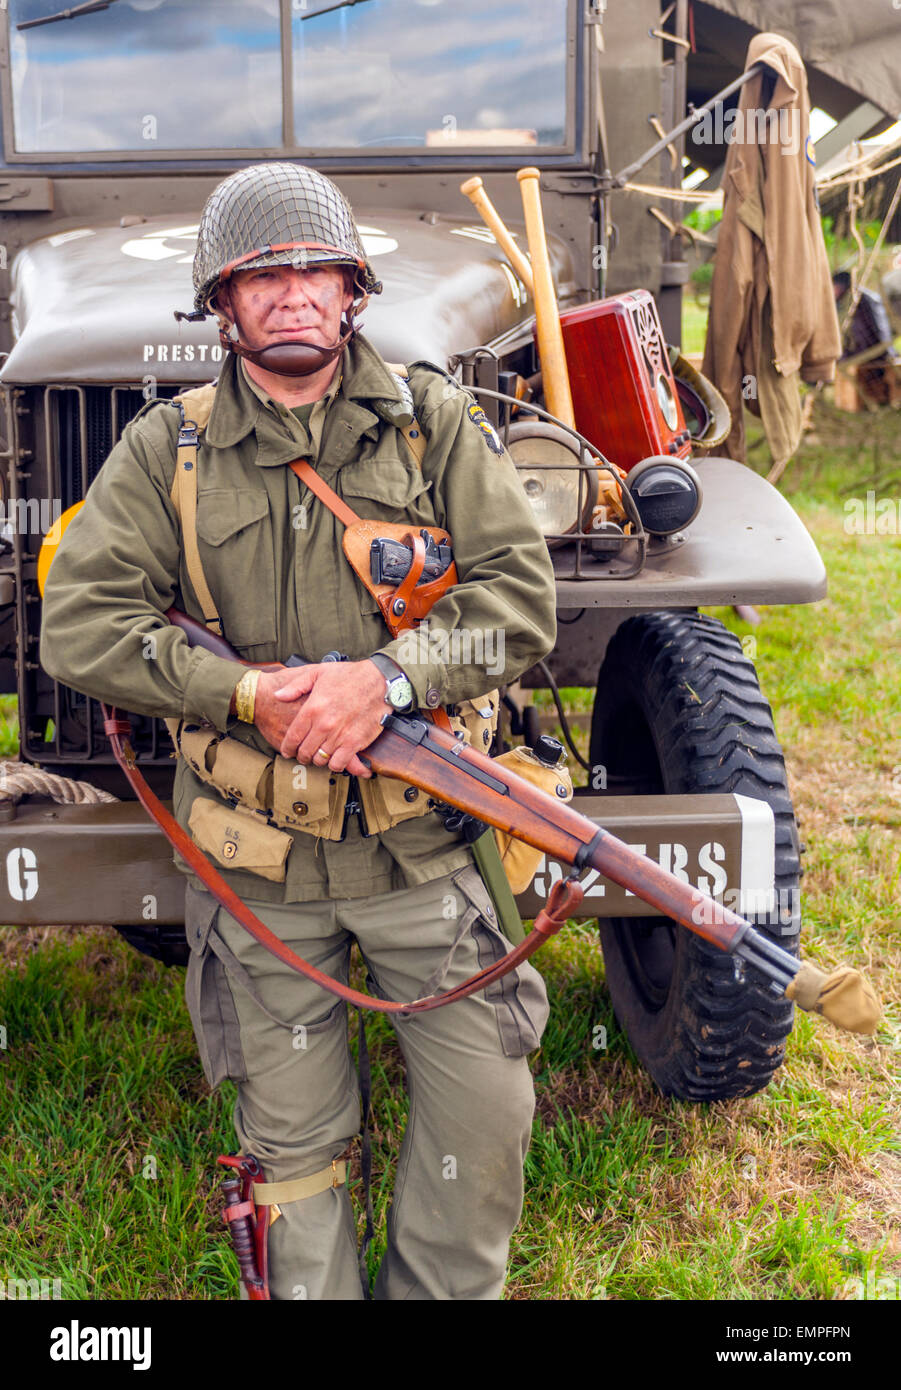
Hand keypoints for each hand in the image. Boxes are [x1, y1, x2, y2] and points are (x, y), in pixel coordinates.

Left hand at [263, 660, 388, 776]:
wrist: (379, 681)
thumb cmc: (350, 675)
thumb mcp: (318, 673)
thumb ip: (296, 686)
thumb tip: (278, 695)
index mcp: (312, 709)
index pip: (293, 737)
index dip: (287, 748)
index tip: (287, 751)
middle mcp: (324, 724)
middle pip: (304, 751)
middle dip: (301, 756)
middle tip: (303, 755)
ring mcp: (339, 735)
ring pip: (320, 759)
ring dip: (318, 759)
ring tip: (319, 755)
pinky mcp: (355, 743)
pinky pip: (338, 764)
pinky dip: (334, 765)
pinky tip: (334, 759)